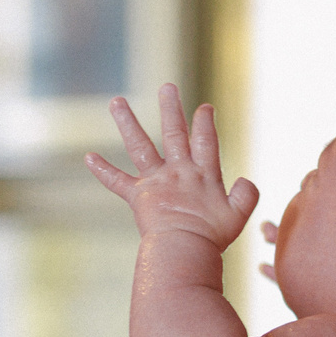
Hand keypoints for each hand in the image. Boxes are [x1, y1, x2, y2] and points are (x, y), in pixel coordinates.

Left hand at [88, 84, 259, 250]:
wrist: (185, 249)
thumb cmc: (212, 238)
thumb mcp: (238, 216)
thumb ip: (246, 195)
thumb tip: (246, 180)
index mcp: (204, 174)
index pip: (205, 140)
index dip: (205, 122)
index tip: (204, 108)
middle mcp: (179, 171)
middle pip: (174, 133)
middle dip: (171, 108)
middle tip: (167, 87)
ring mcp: (156, 181)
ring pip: (140, 146)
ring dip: (127, 122)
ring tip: (116, 102)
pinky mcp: (138, 196)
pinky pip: (116, 181)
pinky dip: (102, 170)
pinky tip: (89, 157)